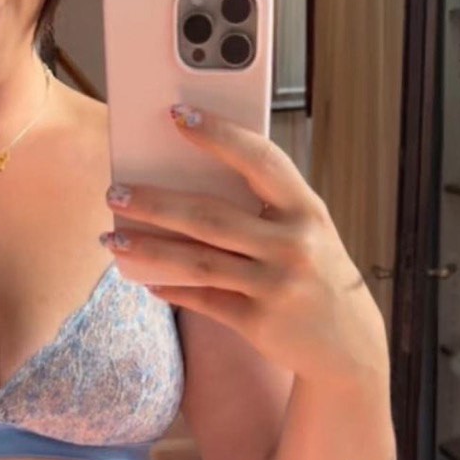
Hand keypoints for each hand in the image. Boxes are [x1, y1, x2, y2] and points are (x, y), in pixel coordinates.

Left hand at [102, 103, 389, 385]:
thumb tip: (188, 182)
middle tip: (115, 191)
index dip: (219, 135)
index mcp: (307, 210)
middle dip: (155, 202)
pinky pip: (202, 300)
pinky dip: (169, 287)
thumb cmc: (315, 274)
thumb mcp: (306, 233)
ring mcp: (276, 285)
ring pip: (197, 261)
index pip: (260, 160)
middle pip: (210, 216)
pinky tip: (143, 277)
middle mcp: (293, 245)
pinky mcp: (258, 321)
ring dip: (148, 248)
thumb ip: (265, 209)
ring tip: (112, 238)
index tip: (179, 116)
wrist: (347, 343)